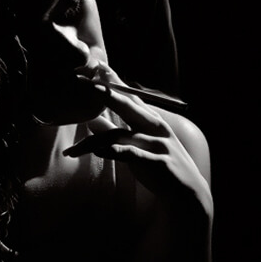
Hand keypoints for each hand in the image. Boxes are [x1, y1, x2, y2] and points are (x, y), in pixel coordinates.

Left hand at [64, 65, 212, 222]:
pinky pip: (133, 154)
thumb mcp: (137, 146)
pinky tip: (100, 151)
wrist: (188, 194)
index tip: (99, 67)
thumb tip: (91, 120)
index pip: (131, 97)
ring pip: (122, 136)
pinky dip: (115, 151)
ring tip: (72, 150)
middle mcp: (156, 128)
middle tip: (89, 84)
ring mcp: (158, 144)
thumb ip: (116, 132)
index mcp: (152, 121)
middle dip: (108, 95)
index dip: (115, 82)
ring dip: (94, 142)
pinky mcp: (158, 162)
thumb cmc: (159, 168)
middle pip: (129, 107)